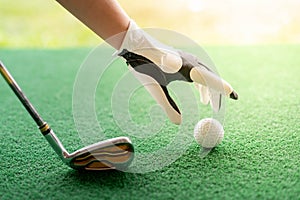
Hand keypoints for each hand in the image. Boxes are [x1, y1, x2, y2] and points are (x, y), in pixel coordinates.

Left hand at [117, 21, 237, 124]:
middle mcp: (189, 61)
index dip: (221, 87)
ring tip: (208, 104)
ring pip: (204, 75)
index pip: (208, 79)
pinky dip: (200, 83)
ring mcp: (186, 59)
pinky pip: (196, 72)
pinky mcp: (180, 60)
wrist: (134, 45)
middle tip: (222, 106)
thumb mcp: (153, 87)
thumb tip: (178, 123)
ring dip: (208, 89)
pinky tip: (198, 90)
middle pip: (209, 77)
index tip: (234, 95)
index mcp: (185, 67)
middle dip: (217, 92)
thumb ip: (166, 104)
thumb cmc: (143, 65)